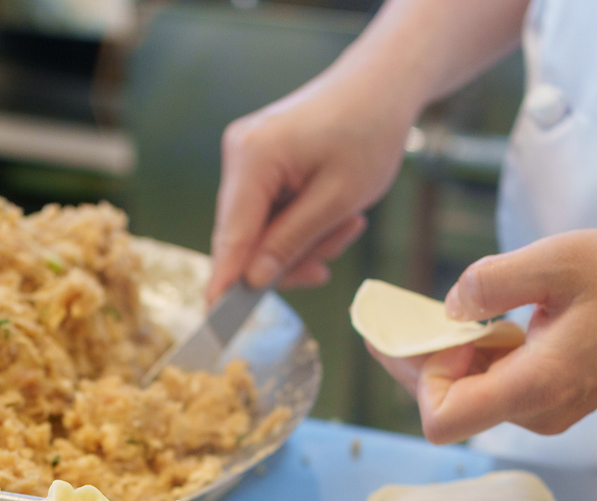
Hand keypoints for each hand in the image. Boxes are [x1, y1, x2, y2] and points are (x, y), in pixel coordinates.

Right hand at [207, 67, 416, 302]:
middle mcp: (238, 155)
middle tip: (328, 266)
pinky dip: (300, 225)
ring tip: (347, 226)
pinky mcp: (258, 164)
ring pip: (260, 230)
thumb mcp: (338, 199)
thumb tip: (253, 281)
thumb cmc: (369, 133)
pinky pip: (270, 213)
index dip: (225, 280)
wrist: (381, 85)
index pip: (232, 234)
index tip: (215, 318)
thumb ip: (290, 242)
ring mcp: (245, 159)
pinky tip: (334, 217)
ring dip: (302, 242)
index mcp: (253, 158)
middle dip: (286, 258)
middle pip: (244, 236)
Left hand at [368, 230, 596, 443]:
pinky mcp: (550, 401)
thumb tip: (449, 309)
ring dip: (448, 357)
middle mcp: (535, 412)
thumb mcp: (560, 260)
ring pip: (469, 396)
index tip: (440, 331)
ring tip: (443, 314)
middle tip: (393, 320)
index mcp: (535, 386)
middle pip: (448, 407)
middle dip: (419, 363)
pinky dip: (475, 358)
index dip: (424, 377)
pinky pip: (493, 386)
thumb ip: (493, 281)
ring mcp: (544, 411)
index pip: (443, 419)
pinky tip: (479, 323)